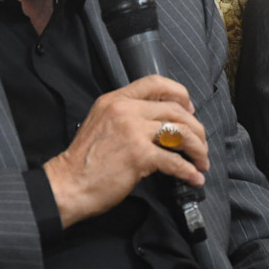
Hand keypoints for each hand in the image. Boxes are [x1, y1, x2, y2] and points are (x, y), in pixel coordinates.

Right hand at [43, 75, 207, 227]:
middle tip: (201, 143)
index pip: (155, 83)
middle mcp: (126, 110)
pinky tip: (194, 177)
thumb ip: (127, 116)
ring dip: (197, 149)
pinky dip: (188, 171)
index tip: (189, 109)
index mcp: (116, 100)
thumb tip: (160, 123)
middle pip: (176, 110)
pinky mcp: (139, 155)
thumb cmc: (84, 161)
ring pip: (180, 133)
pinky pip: (174, 160)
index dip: (179, 94)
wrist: (67, 185)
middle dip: (195, 128)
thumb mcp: (101, 123)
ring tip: (202, 161)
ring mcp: (133, 132)